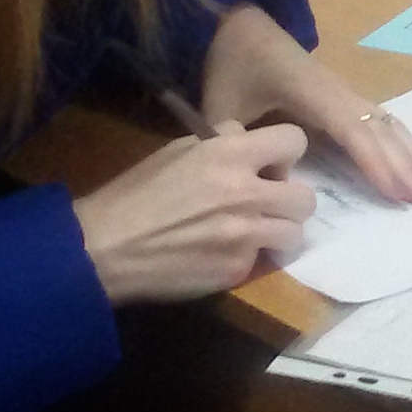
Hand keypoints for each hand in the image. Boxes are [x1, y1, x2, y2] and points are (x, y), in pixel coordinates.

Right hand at [73, 122, 315, 304]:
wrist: (105, 247)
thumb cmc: (136, 192)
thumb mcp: (177, 150)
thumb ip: (221, 143)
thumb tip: (250, 143)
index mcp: (229, 154)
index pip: (294, 140)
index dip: (286, 152)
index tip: (273, 164)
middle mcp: (246, 194)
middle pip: (306, 196)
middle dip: (290, 198)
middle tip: (269, 203)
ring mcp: (245, 236)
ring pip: (295, 233)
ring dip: (278, 231)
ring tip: (256, 232)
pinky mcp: (237, 270)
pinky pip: (262, 260)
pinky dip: (248, 257)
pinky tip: (222, 253)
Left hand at [198, 5, 411, 205]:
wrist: (235, 24)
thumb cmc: (231, 64)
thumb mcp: (222, 105)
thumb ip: (240, 142)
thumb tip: (266, 179)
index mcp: (313, 93)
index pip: (353, 132)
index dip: (377, 164)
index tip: (401, 194)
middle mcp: (339, 92)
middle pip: (382, 132)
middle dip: (409, 168)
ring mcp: (345, 93)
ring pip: (389, 127)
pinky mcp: (344, 97)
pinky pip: (382, 122)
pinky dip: (409, 143)